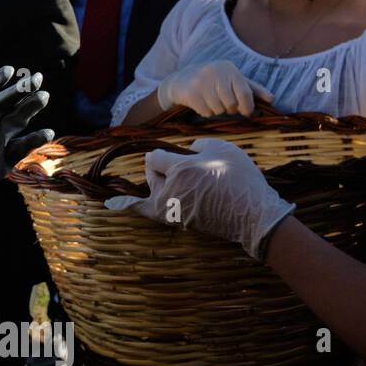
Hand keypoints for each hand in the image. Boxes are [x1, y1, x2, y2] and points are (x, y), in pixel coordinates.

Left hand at [0, 66, 52, 209]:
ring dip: (29, 109)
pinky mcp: (1, 160)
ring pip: (14, 121)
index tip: (8, 71)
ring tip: (43, 95)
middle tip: (35, 77)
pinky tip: (47, 132)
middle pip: (1, 104)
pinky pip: (19, 149)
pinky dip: (33, 141)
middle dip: (18, 91)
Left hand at [103, 137, 294, 258]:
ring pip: (152, 191)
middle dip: (159, 169)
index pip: (153, 158)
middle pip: (150, 174)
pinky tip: (112, 203)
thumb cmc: (241, 179)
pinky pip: (146, 211)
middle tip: (176, 168)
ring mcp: (172, 208)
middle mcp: (170, 189)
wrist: (253, 214)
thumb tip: (189, 150)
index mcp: (180, 169)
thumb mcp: (223, 149)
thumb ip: (199, 144)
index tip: (169, 155)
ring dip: (157, 185)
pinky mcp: (176, 221)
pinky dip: (128, 205)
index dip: (161, 155)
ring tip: (166, 181)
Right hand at [156, 60, 272, 117]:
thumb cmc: (213, 81)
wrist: (181, 81)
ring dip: (217, 111)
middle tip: (223, 104)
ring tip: (210, 101)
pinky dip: (205, 112)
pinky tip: (201, 103)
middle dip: (229, 109)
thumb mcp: (232, 80)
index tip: (245, 112)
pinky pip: (206, 112)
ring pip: (218, 110)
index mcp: (229, 68)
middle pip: (231, 104)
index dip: (247, 106)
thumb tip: (272, 99)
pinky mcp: (190, 93)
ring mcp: (201, 82)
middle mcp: (215, 73)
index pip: (245, 93)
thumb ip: (252, 88)